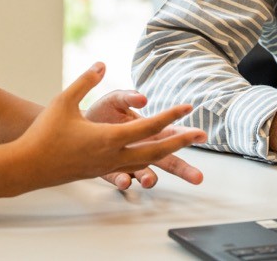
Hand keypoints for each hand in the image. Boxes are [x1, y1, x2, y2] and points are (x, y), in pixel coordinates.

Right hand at [15, 63, 205, 189]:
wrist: (28, 166)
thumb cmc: (45, 133)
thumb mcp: (64, 101)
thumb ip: (85, 81)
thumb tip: (101, 63)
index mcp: (109, 138)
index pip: (149, 126)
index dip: (171, 115)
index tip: (189, 107)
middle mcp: (113, 155)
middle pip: (156, 150)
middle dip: (182, 141)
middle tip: (203, 134)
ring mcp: (108, 166)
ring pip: (146, 162)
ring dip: (169, 154)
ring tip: (184, 146)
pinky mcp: (101, 171)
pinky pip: (132, 166)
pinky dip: (148, 160)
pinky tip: (153, 158)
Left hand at [85, 89, 204, 189]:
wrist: (76, 125)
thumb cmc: (102, 111)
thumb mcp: (115, 99)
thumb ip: (128, 97)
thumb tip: (143, 98)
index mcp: (146, 130)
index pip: (170, 134)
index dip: (186, 135)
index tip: (201, 135)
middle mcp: (141, 148)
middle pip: (166, 160)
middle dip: (183, 169)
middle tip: (198, 177)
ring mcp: (127, 161)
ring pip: (145, 174)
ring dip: (149, 178)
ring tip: (149, 180)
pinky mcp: (109, 170)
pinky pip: (118, 178)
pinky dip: (123, 180)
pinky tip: (124, 180)